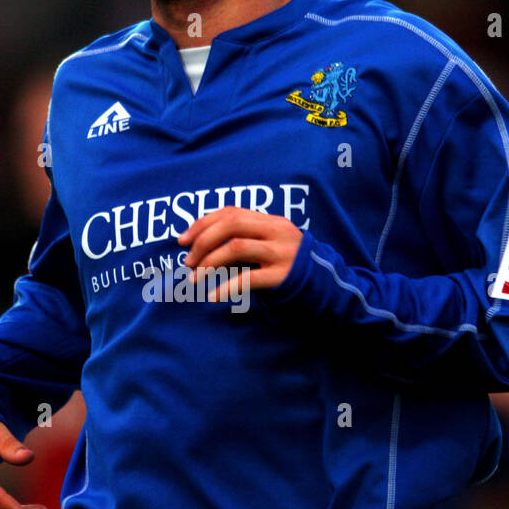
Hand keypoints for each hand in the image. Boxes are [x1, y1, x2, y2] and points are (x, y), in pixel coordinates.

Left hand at [178, 207, 302, 300]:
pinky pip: (248, 279)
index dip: (202, 223)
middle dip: (202, 241)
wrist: (326, 287)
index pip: (230, 212)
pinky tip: (213, 296)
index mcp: (271, 221)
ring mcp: (281, 253)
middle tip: (188, 261)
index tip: (182, 240)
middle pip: (231, 224)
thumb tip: (201, 244)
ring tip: (195, 278)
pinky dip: (226, 287)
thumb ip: (246, 239)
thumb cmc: (288, 268)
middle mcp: (277, 231)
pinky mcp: (283, 276)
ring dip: (209, 262)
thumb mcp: (270, 245)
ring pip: (236, 247)